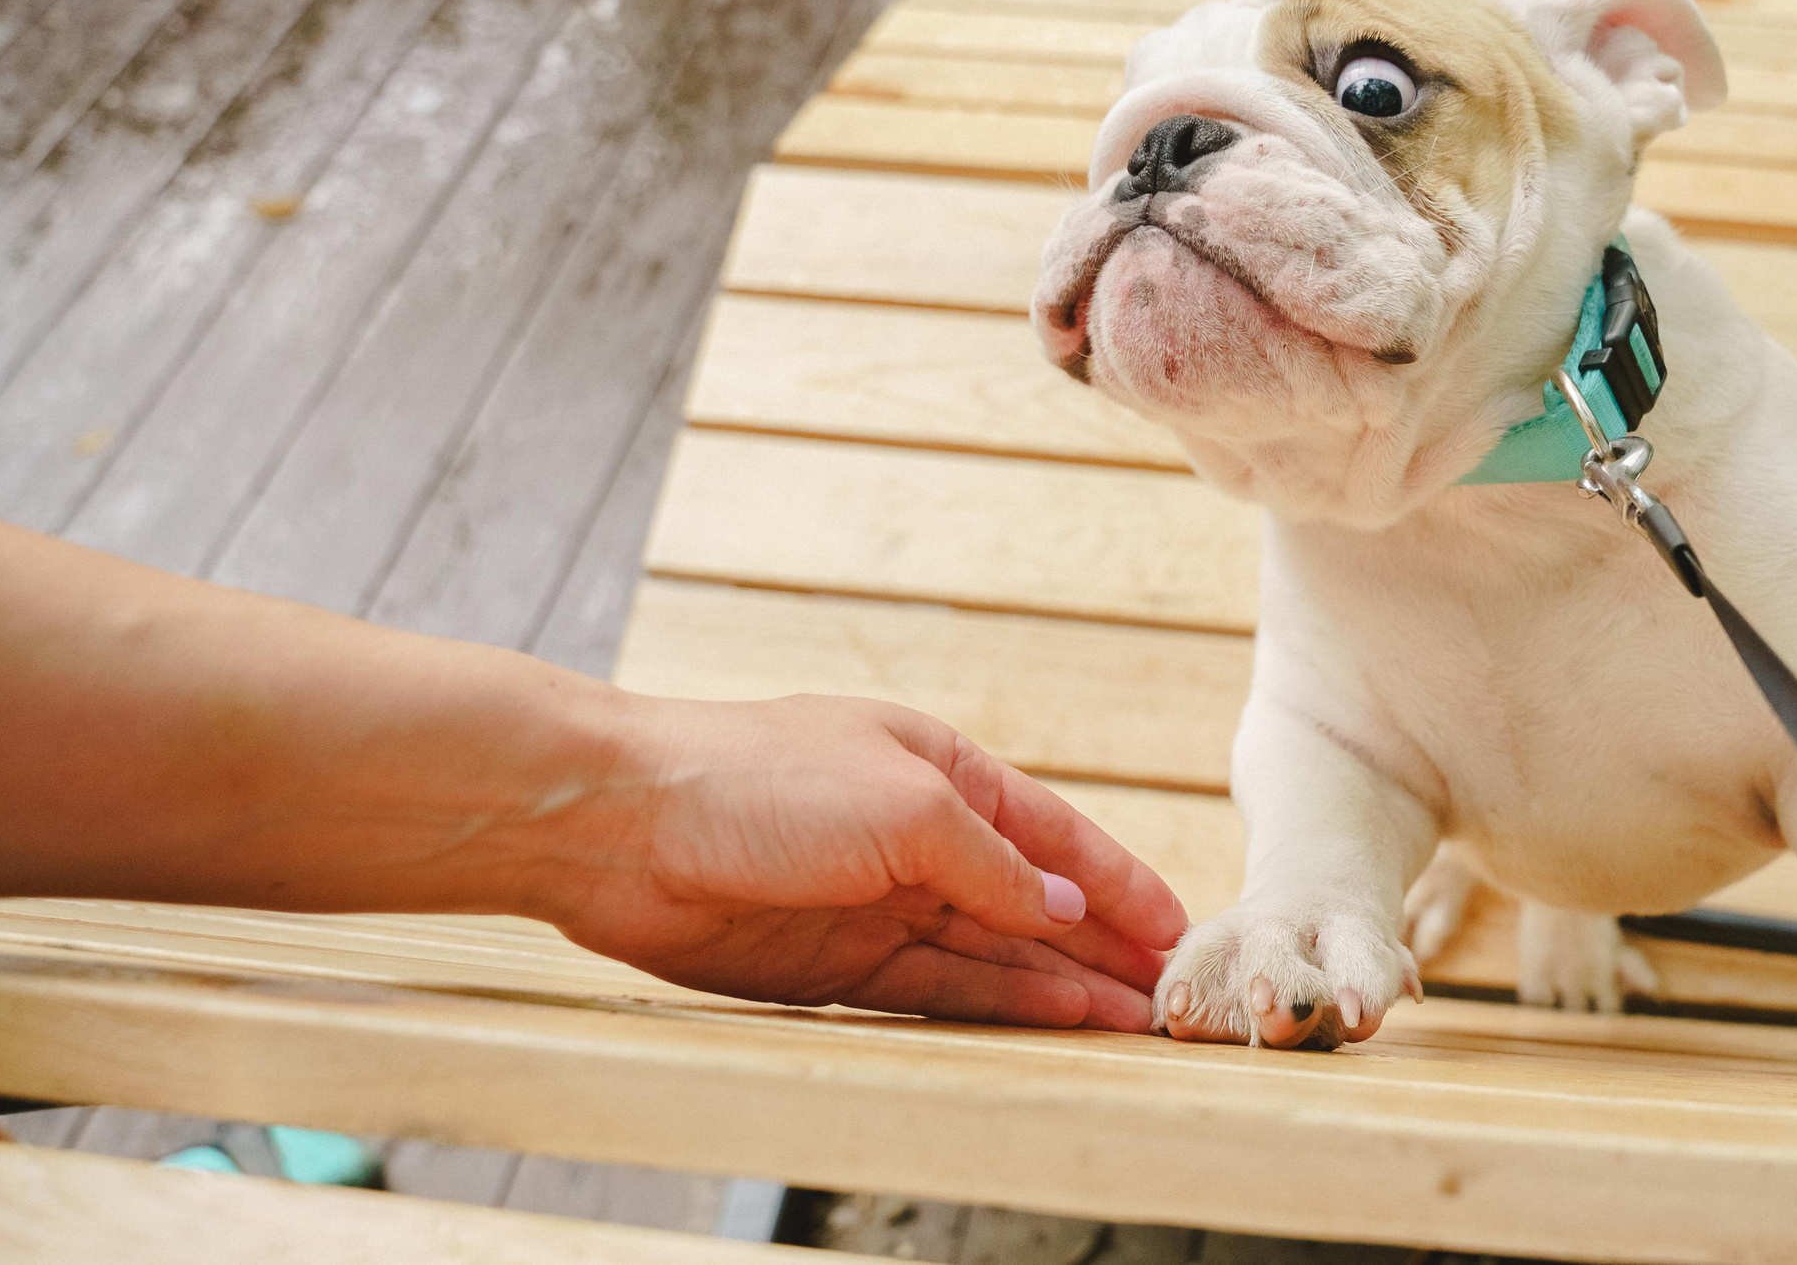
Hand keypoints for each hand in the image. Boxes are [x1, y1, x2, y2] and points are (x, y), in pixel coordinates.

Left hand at [539, 693, 1188, 1030]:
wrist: (617, 826)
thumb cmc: (757, 779)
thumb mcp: (903, 807)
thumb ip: (992, 864)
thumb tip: (1064, 909)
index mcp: (941, 769)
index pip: (1054, 834)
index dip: (1120, 884)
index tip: (1179, 931)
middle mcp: (916, 834)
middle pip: (1031, 902)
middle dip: (1104, 949)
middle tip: (1170, 999)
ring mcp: (877, 901)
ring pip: (992, 954)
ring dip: (1061, 986)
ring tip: (1131, 1027)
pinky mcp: (834, 963)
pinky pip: (935, 988)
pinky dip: (994, 1004)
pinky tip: (1048, 1020)